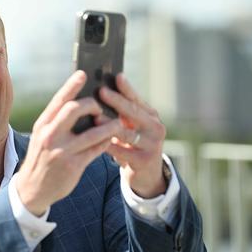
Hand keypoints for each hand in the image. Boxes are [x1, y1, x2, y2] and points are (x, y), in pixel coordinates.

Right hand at [15, 71, 121, 215]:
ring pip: (92, 132)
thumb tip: (79, 104)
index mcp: (42, 125)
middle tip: (99, 107)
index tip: (83, 74)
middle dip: (92, 104)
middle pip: (74, 109)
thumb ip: (56, 121)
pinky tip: (109, 140)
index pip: (58, 100)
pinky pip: (96, 150)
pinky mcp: (73, 166)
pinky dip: (105, 143)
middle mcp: (50, 135)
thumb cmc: (41, 158)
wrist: (31, 189)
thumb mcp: (41, 136)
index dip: (71, 85)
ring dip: (109, 126)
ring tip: (117, 123)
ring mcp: (62, 151)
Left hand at [99, 73, 166, 197]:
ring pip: (127, 132)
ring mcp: (152, 144)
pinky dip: (108, 146)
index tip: (116, 76)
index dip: (127, 88)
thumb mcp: (132, 128)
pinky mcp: (144, 161)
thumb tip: (101, 91)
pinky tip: (95, 141)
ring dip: (110, 124)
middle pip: (133, 112)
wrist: (146, 175)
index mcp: (151, 116)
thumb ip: (122, 113)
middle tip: (101, 91)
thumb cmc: (132, 145)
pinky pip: (122, 152)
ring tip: (96, 117)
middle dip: (116, 101)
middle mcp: (155, 127)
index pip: (137, 99)